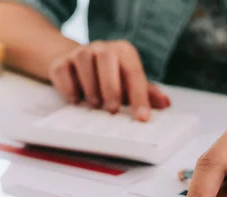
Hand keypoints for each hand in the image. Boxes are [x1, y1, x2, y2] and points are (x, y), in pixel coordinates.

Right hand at [48, 40, 170, 120]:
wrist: (77, 66)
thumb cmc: (111, 78)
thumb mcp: (130, 85)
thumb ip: (146, 94)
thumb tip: (166, 103)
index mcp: (123, 52)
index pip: (134, 72)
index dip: (139, 96)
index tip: (142, 117)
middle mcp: (102, 48)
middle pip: (106, 59)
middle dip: (111, 86)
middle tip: (112, 109)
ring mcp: (80, 53)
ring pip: (83, 61)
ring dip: (90, 86)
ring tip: (95, 105)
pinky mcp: (60, 62)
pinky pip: (63, 71)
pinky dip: (68, 87)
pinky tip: (75, 101)